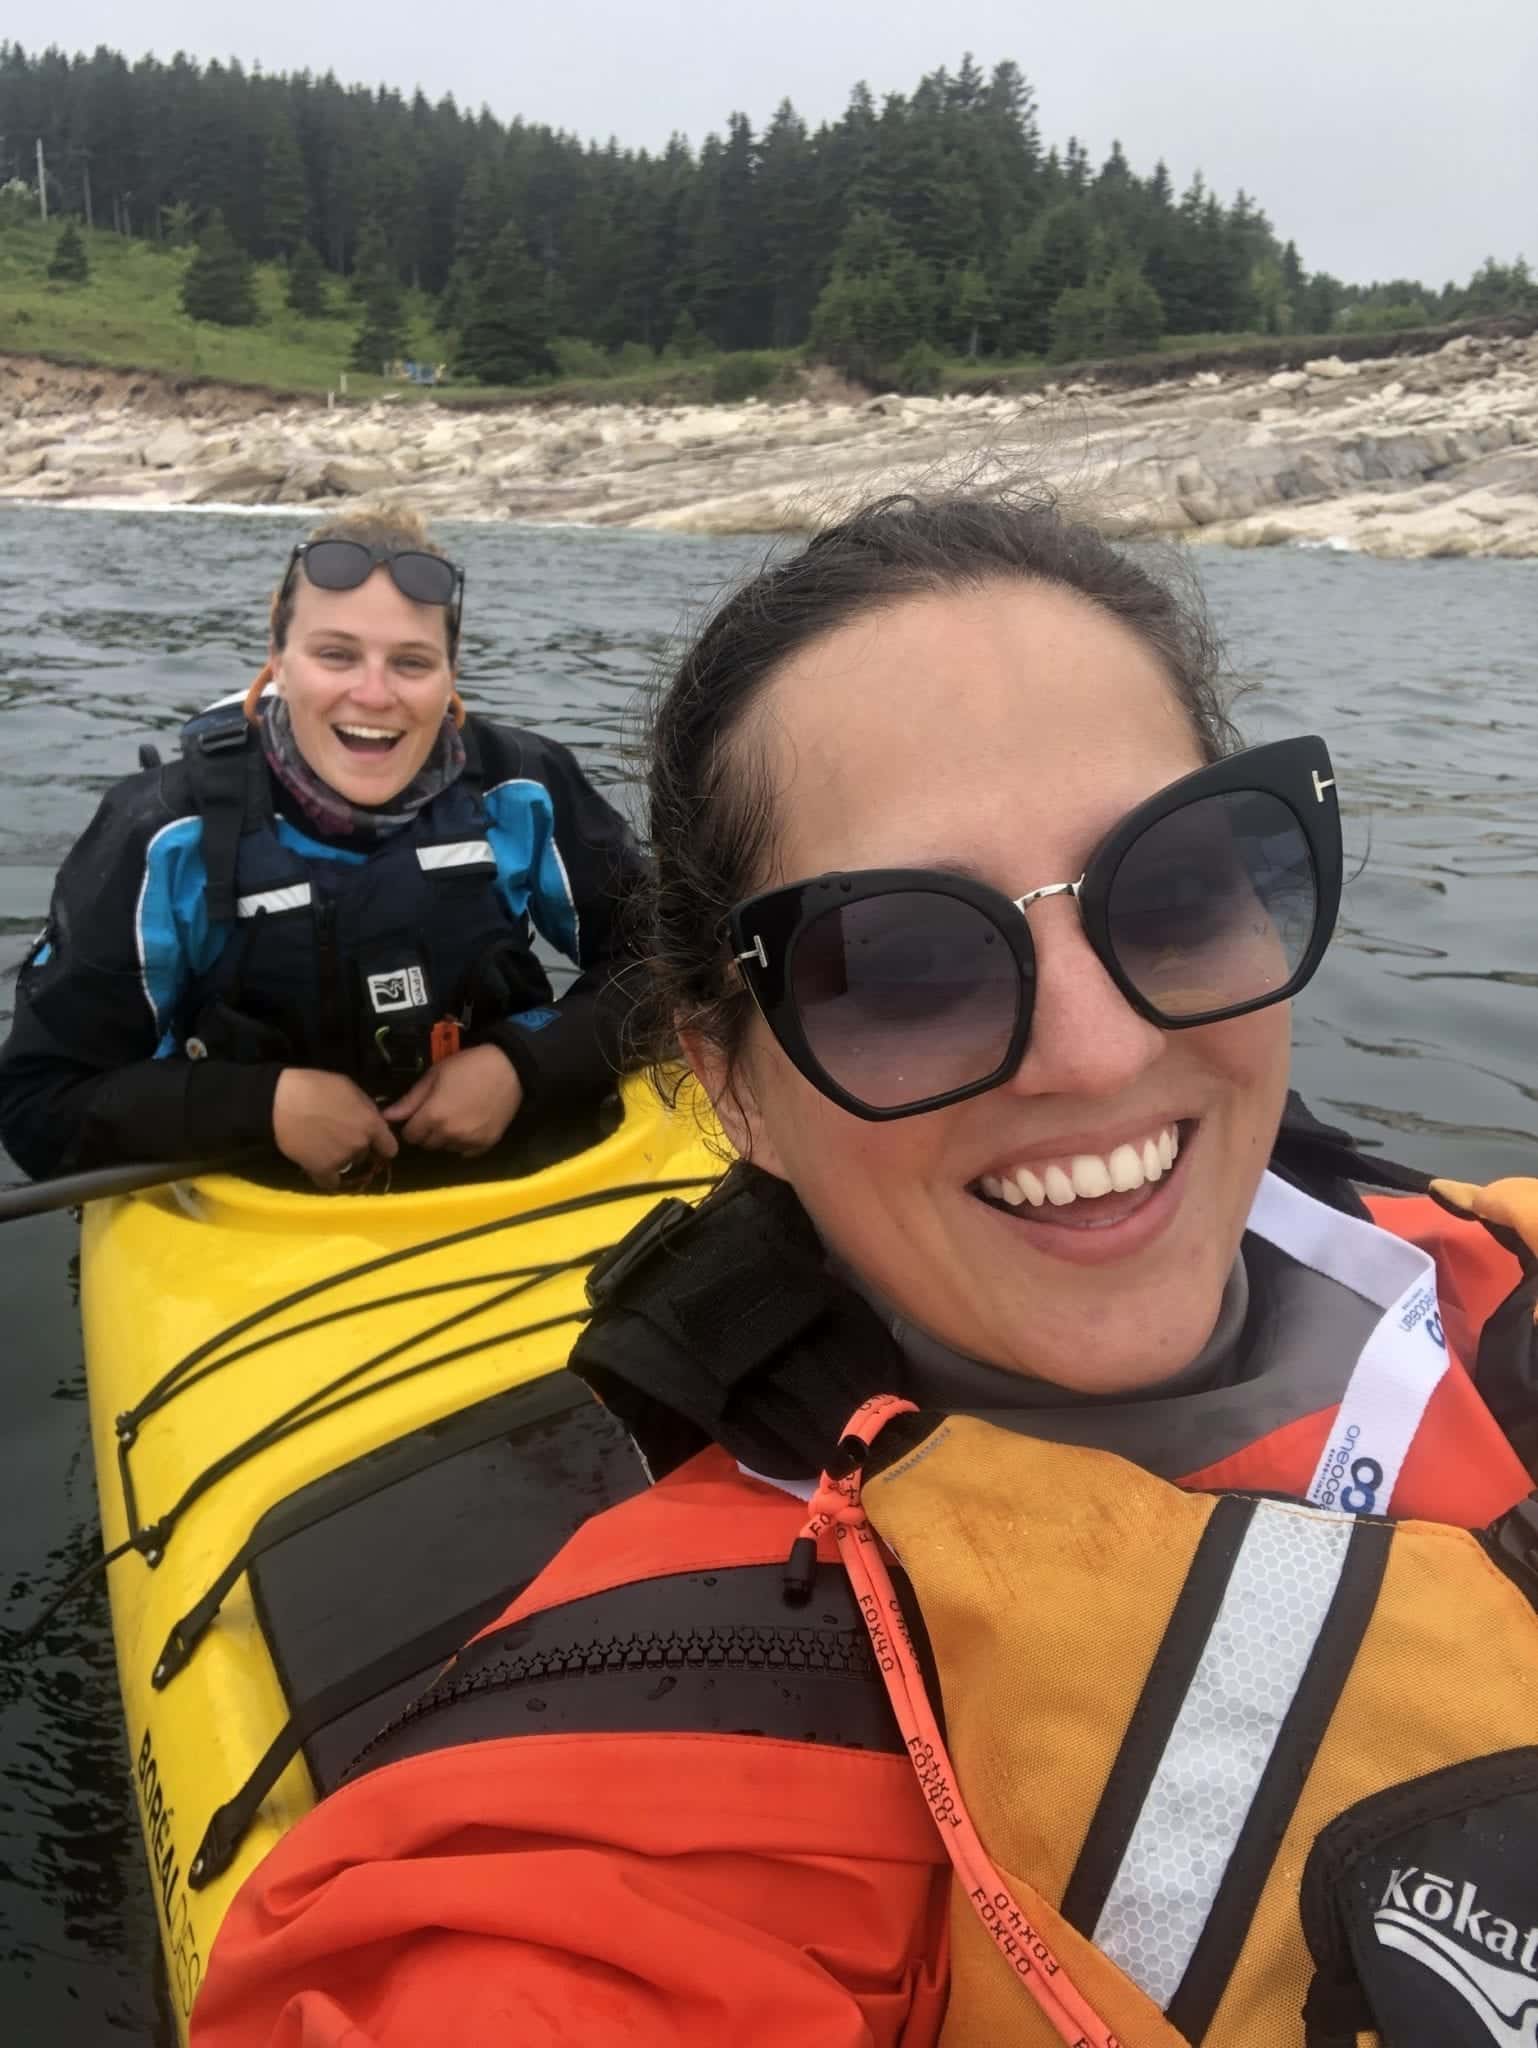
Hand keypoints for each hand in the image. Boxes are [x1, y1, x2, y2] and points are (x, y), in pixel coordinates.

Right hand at [272, 1068, 398, 1191]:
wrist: (281, 1099)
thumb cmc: (316, 1087)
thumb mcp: (349, 1088)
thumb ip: (366, 1108)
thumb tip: (374, 1120)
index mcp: (371, 1124)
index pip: (390, 1147)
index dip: (382, 1144)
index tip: (374, 1141)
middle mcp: (360, 1145)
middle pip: (366, 1153)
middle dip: (357, 1146)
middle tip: (338, 1134)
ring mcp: (341, 1159)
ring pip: (348, 1164)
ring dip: (340, 1157)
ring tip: (322, 1144)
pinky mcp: (320, 1169)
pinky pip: (330, 1183)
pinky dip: (327, 1176)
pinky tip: (320, 1165)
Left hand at [383, 1044, 524, 1153]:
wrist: (510, 1069)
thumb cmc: (468, 1066)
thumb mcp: (434, 1076)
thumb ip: (410, 1101)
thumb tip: (386, 1117)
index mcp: (433, 1116)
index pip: (410, 1135)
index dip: (412, 1123)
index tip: (420, 1113)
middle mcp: (449, 1135)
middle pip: (427, 1144)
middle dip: (428, 1132)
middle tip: (439, 1113)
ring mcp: (469, 1142)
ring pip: (446, 1149)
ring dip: (445, 1138)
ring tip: (456, 1117)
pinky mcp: (486, 1145)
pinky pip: (465, 1152)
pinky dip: (464, 1143)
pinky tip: (470, 1125)